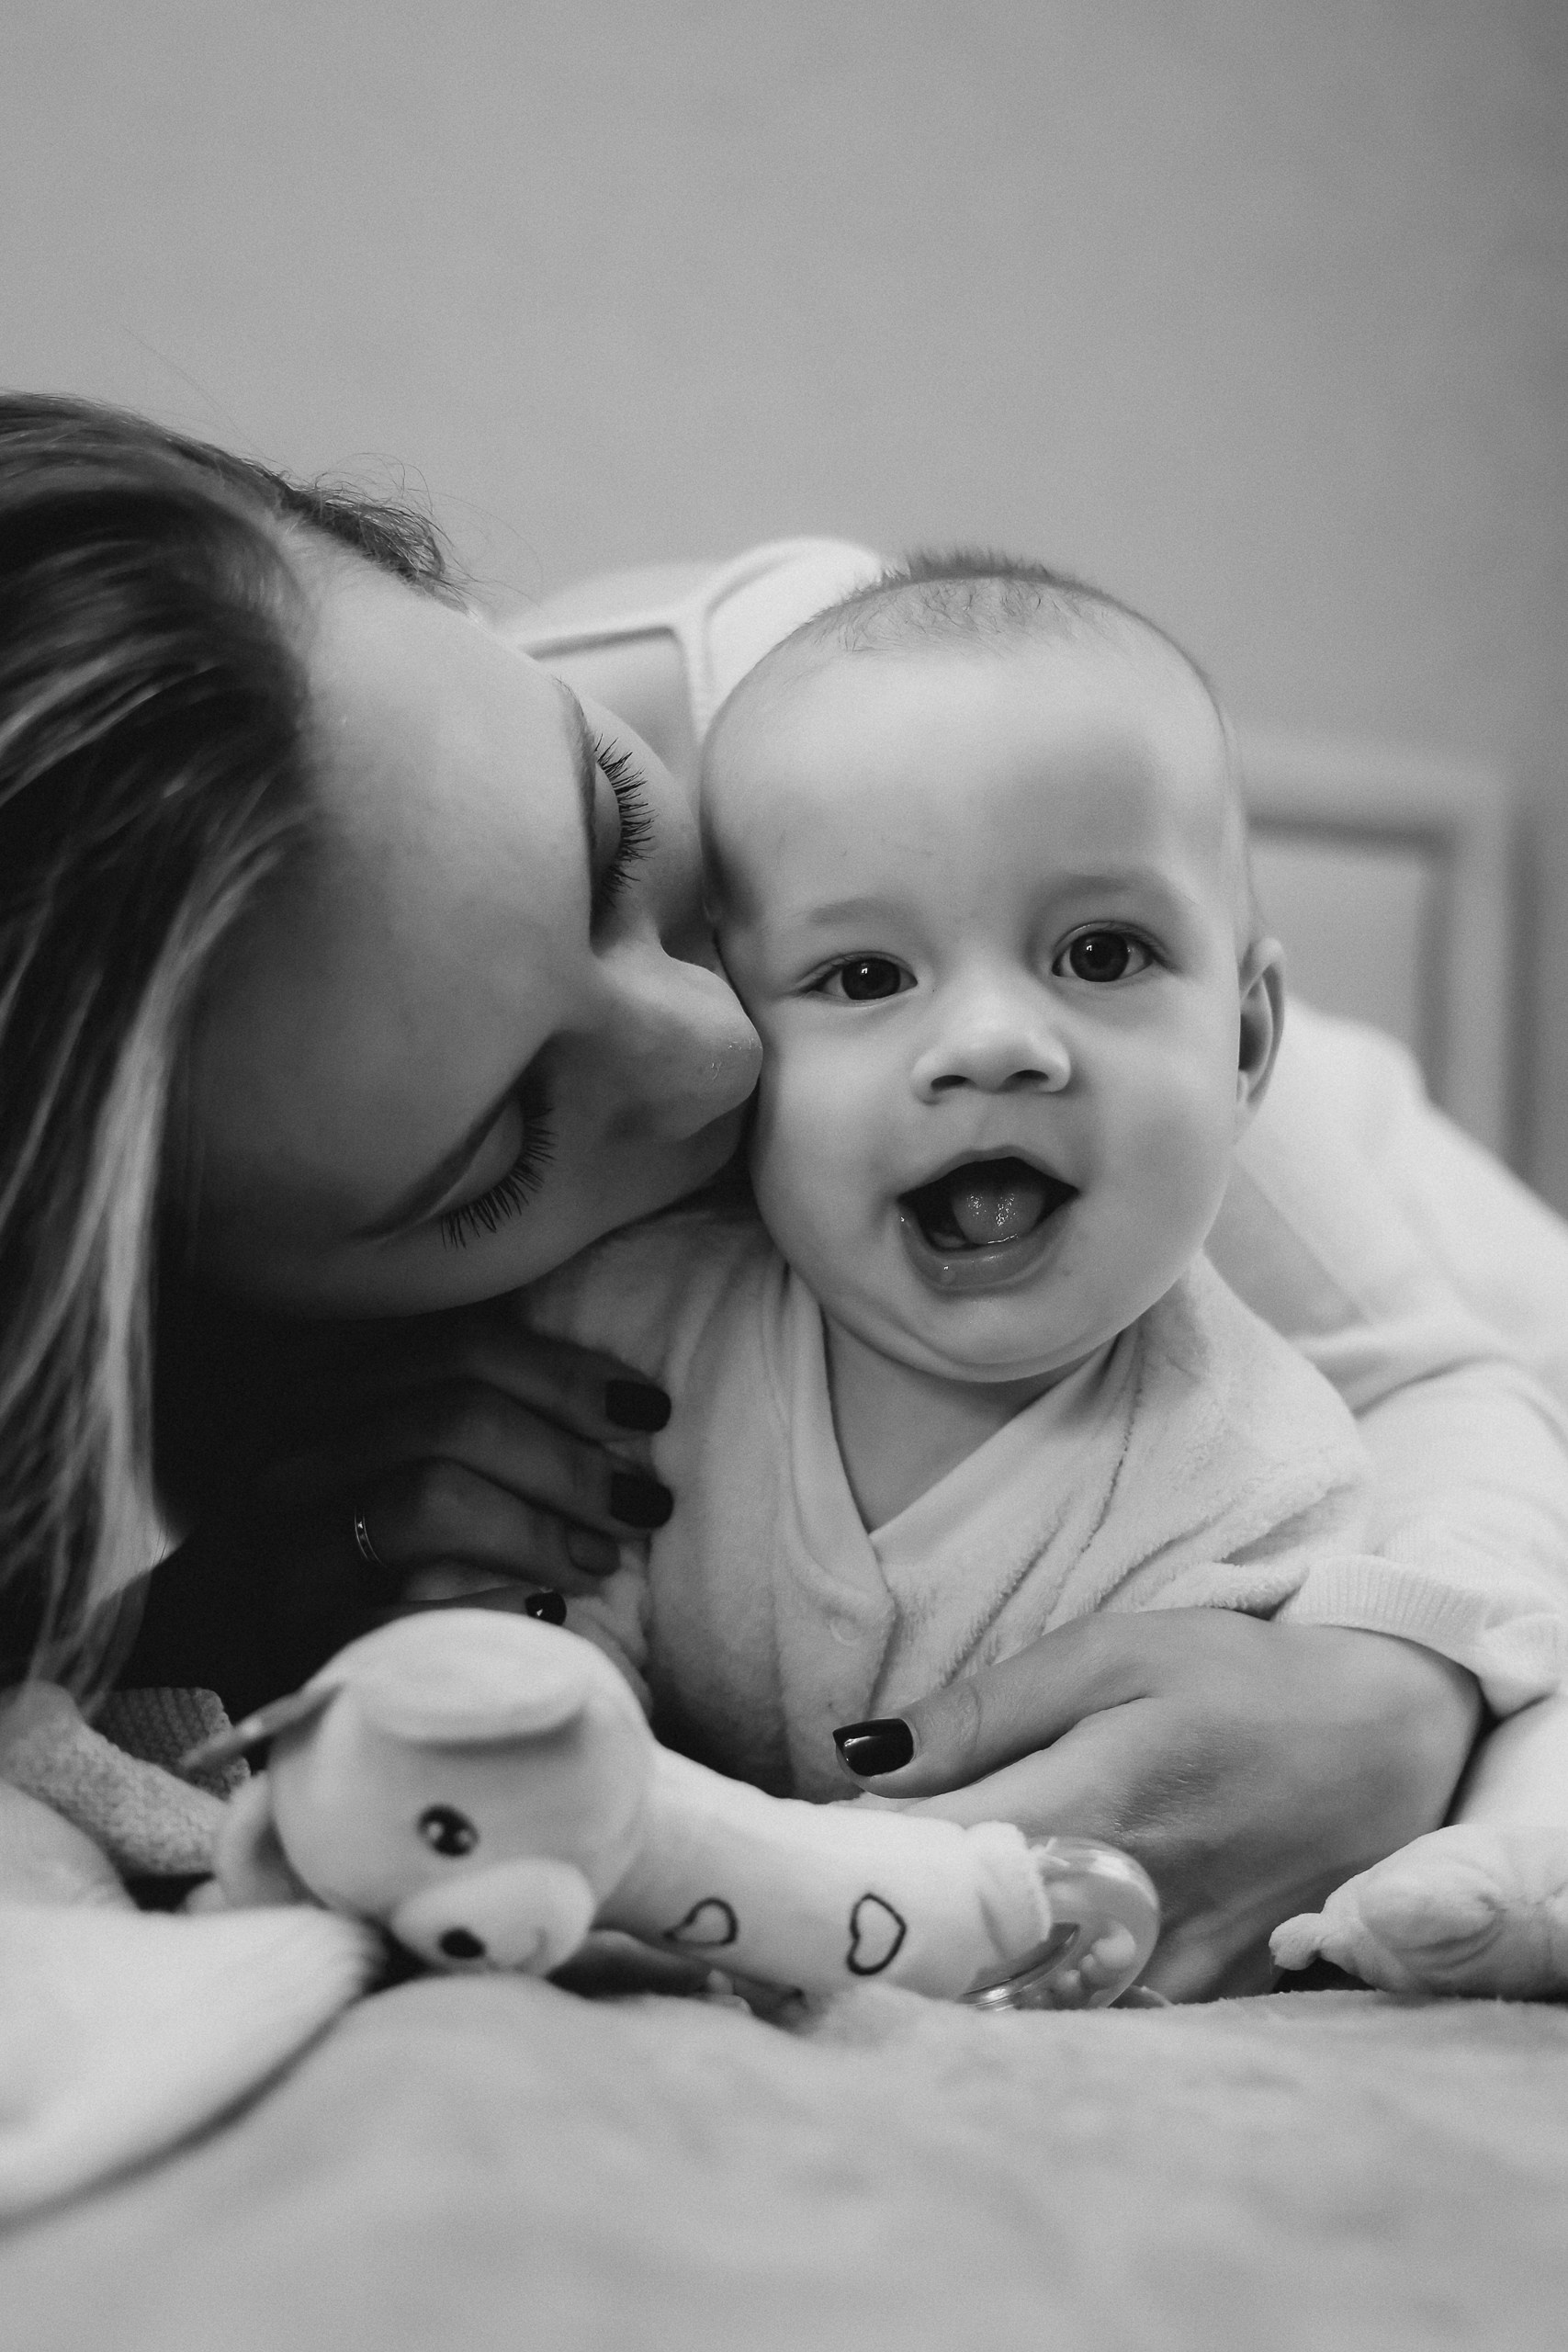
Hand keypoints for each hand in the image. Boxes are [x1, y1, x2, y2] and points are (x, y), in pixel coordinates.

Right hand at [136, 1294, 673, 1713]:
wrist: (218, 1652)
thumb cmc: (337, 1541)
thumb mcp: (375, 1448)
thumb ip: (456, 1399)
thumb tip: (610, 1400)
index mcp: (311, 1387)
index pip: (454, 1349)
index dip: (566, 1374)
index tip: (647, 1410)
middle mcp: (283, 1454)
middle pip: (452, 1419)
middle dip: (569, 1458)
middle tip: (639, 1503)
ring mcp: (276, 1547)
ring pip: (431, 1495)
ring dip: (541, 1525)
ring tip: (601, 1559)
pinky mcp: (289, 1637)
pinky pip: (404, 1607)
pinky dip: (492, 1603)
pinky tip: (548, 1612)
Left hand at [833, 1613, 1482, 1999]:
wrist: (1387, 1735)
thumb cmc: (1238, 1677)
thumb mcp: (1111, 1651)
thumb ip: (983, 1712)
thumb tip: (861, 1758)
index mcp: (1089, 1798)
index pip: (931, 1856)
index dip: (851, 1865)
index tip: (790, 1860)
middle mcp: (1123, 1895)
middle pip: (965, 1946)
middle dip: (884, 1936)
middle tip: (817, 1917)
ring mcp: (1168, 1953)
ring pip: (1023, 1998)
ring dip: (947, 1977)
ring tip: (886, 1944)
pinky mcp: (1203, 1985)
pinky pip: (1093, 2014)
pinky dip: (1029, 2000)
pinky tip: (988, 1974)